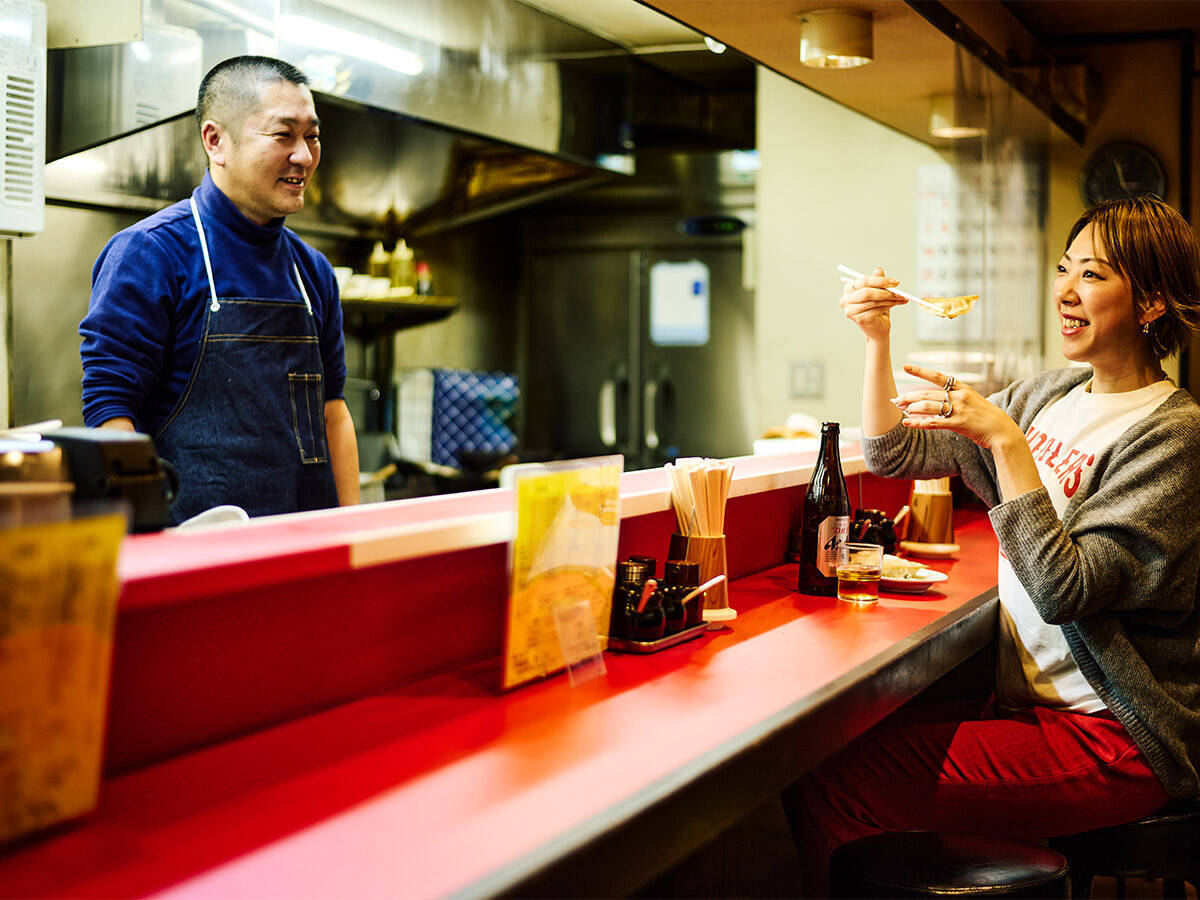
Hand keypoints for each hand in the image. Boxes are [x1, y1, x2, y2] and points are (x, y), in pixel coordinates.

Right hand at [840, 267, 906, 341]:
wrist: (877, 329)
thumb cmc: (876, 309)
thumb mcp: (878, 293)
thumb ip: (876, 281)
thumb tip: (879, 270)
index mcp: (848, 290)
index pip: (863, 281)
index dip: (880, 280)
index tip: (895, 282)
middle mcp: (846, 300)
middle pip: (867, 291)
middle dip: (885, 290)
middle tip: (898, 291)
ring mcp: (851, 311)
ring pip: (874, 301)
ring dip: (890, 299)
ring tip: (901, 298)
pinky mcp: (859, 319)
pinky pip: (877, 309)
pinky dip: (888, 306)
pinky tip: (895, 305)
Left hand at [891, 364, 1022, 449]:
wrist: (1002, 430)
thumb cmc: (985, 416)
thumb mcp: (972, 400)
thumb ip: (955, 397)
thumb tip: (933, 400)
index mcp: (962, 388)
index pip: (938, 376)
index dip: (920, 371)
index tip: (905, 366)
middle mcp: (960, 396)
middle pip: (927, 393)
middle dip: (909, 396)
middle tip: (896, 399)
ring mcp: (959, 409)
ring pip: (928, 406)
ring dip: (912, 408)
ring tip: (902, 410)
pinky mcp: (958, 424)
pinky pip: (933, 422)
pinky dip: (918, 423)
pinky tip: (907, 423)